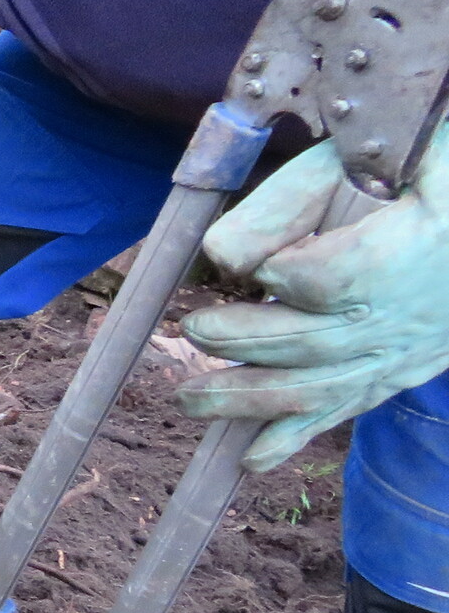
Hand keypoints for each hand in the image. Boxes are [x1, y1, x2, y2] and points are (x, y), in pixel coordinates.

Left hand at [179, 138, 448, 470]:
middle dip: (243, 342)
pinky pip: (344, 410)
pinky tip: (250, 459)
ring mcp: (401, 351)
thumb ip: (296, 194)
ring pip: (318, 389)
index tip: (260, 267)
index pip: (331, 279)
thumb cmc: (428, 175)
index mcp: (409, 249)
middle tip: (192, 330)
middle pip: (311, 342)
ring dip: (248, 400)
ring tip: (187, 401)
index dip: (286, 274)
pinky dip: (295, 436)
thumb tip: (222, 253)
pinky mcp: (395, 371)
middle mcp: (404, 312)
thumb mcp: (376, 153)